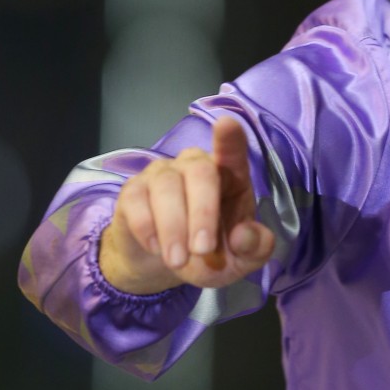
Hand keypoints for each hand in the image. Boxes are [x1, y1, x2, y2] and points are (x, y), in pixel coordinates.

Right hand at [99, 117, 275, 293]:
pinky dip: (147, 227)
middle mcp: (197, 166)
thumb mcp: (241, 261)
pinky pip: (137, 200)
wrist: (163, 265)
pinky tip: (156, 248)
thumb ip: (255, 248)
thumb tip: (243, 235)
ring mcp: (163, 174)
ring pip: (167, 186)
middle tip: (202, 251)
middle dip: (202, 213)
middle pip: (201, 172)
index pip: (232, 150)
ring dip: (173, 227)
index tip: (226, 124)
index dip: (230, 138)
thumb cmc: (211, 254)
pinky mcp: (133, 190)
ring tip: (178, 261)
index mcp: (231, 176)